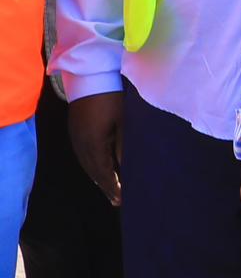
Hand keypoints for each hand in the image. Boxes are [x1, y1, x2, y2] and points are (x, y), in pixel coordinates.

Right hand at [66, 90, 122, 205]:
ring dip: (98, 178)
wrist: (91, 76)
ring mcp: (75, 137)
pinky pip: (83, 155)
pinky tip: (99, 170)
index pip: (103, 172)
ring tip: (110, 190)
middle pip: (93, 172)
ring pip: (87, 164)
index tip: (123, 200)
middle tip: (118, 201)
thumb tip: (128, 168)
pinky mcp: (75, 131)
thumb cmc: (113, 97)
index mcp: (93, 144)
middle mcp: (81, 144)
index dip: (113, 187)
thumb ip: (125, 146)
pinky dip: (92, 166)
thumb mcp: (125, 122)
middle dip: (106, 186)